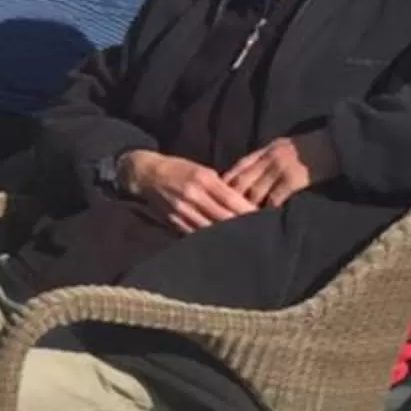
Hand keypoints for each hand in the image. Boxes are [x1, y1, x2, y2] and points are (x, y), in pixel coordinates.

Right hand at [120, 151, 257, 232]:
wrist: (146, 175)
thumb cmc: (178, 169)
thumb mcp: (200, 169)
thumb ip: (220, 184)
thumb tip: (241, 201)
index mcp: (203, 179)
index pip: (231, 199)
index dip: (248, 210)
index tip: (264, 216)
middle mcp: (193, 196)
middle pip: (224, 216)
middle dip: (242, 225)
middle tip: (260, 232)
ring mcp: (183, 210)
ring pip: (211, 228)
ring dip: (228, 235)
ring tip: (244, 239)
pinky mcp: (175, 221)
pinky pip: (197, 233)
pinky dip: (211, 238)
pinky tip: (222, 242)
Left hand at [225, 129, 335, 208]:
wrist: (338, 144)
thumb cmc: (312, 146)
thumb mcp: (284, 146)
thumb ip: (267, 158)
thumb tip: (251, 174)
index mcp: (266, 150)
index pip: (239, 166)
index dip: (227, 181)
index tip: (215, 194)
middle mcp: (269, 158)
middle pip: (242, 180)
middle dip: (231, 197)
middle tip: (222, 213)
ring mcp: (281, 168)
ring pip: (255, 191)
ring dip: (247, 207)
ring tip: (239, 221)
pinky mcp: (294, 180)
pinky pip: (275, 198)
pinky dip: (267, 209)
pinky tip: (263, 219)